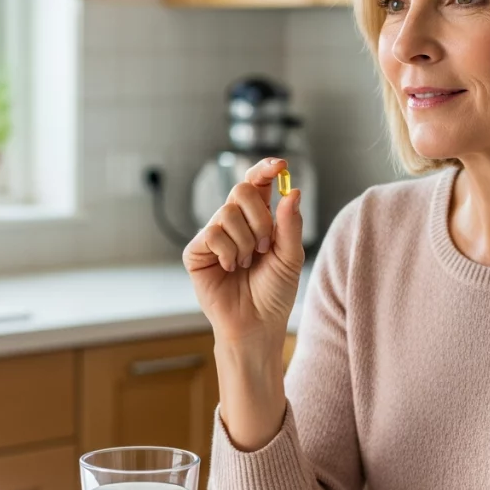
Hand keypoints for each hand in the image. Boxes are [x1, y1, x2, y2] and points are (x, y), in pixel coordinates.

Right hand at [183, 157, 303, 347]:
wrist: (257, 324)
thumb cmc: (274, 293)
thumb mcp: (290, 257)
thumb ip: (290, 224)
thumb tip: (292, 191)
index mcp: (257, 218)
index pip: (257, 183)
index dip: (265, 169)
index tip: (280, 165)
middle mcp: (233, 222)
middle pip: (241, 190)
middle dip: (260, 218)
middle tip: (265, 246)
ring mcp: (213, 235)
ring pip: (228, 213)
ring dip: (246, 242)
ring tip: (247, 264)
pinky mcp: (197, 251)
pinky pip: (212, 233)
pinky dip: (228, 252)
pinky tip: (230, 269)